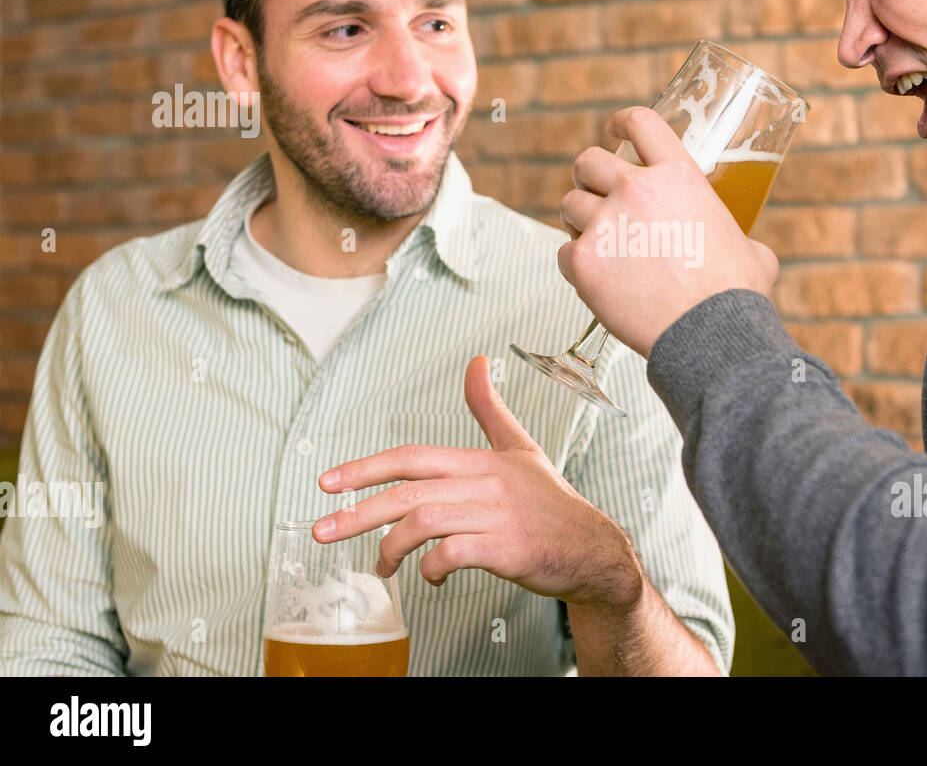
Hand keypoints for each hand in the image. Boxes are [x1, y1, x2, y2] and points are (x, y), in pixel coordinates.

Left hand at [313, 355, 642, 609]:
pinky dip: (431, 569)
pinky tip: (430, 577)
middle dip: (356, 513)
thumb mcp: (519, 447)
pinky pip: (452, 555)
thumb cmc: (549, 502)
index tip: (328, 482)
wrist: (591, 548)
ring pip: (423, 523)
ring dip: (390, 548)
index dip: (365, 467)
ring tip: (381, 566)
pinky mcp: (506, 548)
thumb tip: (476, 362)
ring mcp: (495, 516)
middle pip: (406, 492)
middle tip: (322, 531)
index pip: (411, 457)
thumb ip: (489, 409)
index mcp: (479, 460)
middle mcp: (483, 483)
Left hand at [557, 106, 778, 357]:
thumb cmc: (735, 293)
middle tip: (596, 193)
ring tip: (596, 242)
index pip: (640, 123)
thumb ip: (736, 237)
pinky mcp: (584, 262)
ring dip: (579, 220)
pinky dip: (576, 264)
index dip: (621, 123)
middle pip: (589, 161)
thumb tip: (744, 251)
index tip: (614, 132)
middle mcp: (636, 190)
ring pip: (569, 204)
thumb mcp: (750, 248)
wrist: (710, 332)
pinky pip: (563, 253)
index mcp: (678, 175)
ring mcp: (605, 224)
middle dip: (588, 176)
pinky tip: (596, 279)